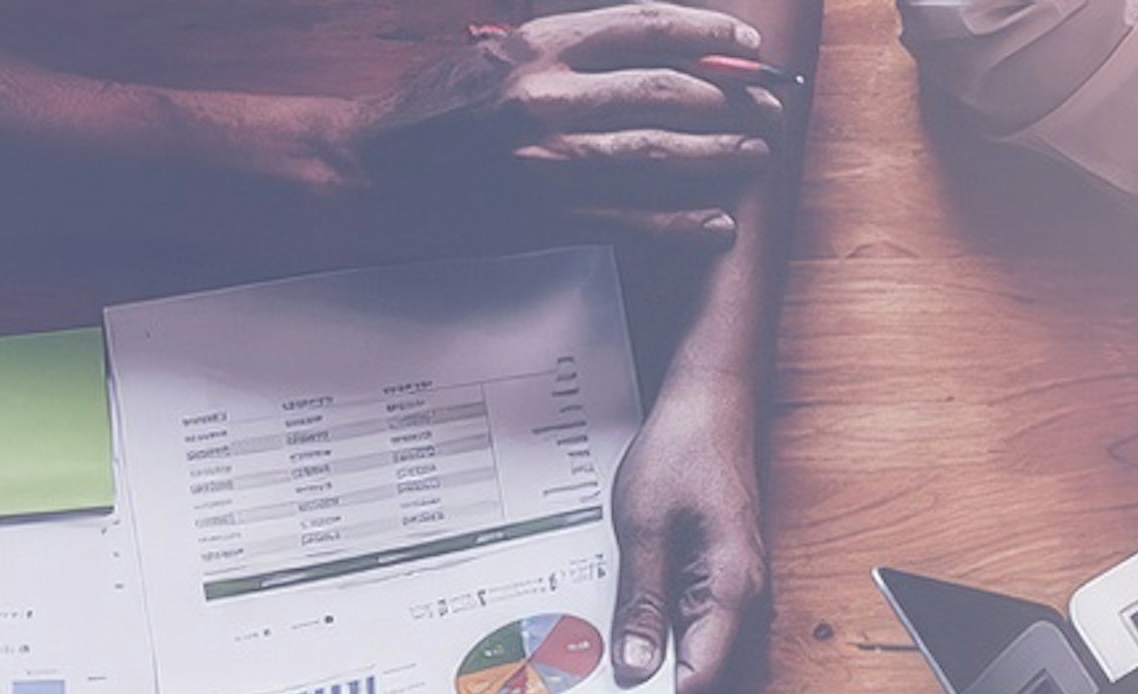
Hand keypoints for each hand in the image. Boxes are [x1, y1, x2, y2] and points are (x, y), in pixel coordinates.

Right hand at [349, 6, 784, 251]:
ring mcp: (548, 158)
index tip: (744, 45)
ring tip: (754, 154)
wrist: (371, 169)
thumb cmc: (435, 110)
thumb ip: (570, 52)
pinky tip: (717, 222)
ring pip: (660, 151)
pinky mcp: (544, 214)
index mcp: (540, 44)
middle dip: (731, 99)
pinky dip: (683, 222)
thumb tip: (651, 56)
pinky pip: (632, 220)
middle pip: (668, 89)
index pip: (646, 27)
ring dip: (720, 154)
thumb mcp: (499, 54)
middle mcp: (548, 94)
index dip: (707, 35)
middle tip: (766, 107)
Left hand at [610, 374, 765, 693]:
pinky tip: (618, 618)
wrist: (711, 402)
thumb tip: (635, 668)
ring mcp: (731, 592)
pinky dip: (652, 626)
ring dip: (647, 654)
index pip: (699, 678)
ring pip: (691, 651)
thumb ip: (642, 602)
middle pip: (697, 672)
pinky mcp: (716, 580)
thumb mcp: (645, 527)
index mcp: (733, 590)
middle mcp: (743, 600)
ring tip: (596, 652)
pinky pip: (686, 622)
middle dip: (646, 684)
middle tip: (589, 686)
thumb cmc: (684, 450)